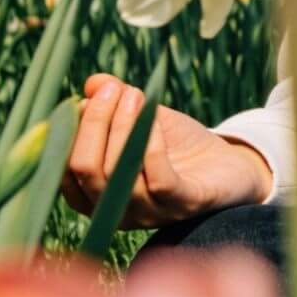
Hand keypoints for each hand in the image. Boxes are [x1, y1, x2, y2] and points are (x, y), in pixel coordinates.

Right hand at [60, 73, 274, 228]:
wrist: (232, 166)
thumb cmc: (180, 145)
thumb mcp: (144, 117)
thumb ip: (116, 102)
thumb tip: (92, 84)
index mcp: (96, 194)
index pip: (64, 168)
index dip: (69, 130)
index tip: (88, 95)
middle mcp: (116, 210)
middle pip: (85, 170)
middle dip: (94, 123)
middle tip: (111, 90)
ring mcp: (150, 213)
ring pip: (118, 174)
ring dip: (123, 126)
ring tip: (135, 95)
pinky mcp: (184, 206)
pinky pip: (159, 180)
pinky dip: (150, 144)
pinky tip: (154, 118)